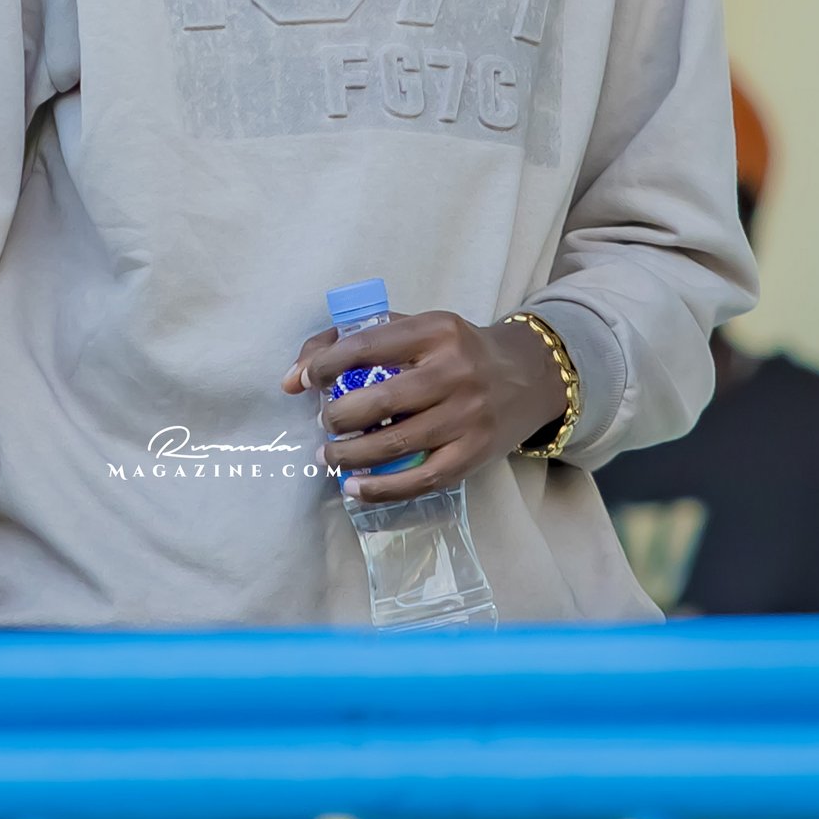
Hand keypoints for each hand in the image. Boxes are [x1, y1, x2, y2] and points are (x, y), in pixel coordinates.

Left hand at [286, 310, 565, 502]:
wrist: (527, 376)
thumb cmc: (454, 351)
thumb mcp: (413, 330)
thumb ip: (350, 341)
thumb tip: (291, 378)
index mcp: (435, 330)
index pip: (367, 346)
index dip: (326, 365)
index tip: (306, 381)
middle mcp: (455, 371)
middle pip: (380, 400)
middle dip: (337, 416)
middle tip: (324, 422)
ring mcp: (468, 415)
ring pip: (395, 443)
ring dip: (350, 455)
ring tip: (330, 455)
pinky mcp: (474, 454)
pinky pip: (421, 479)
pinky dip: (381, 489)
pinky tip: (355, 487)